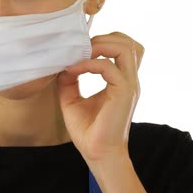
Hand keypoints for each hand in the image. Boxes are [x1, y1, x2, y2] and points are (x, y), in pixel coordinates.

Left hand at [57, 32, 143, 162]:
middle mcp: (129, 80)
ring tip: (80, 55)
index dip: (103, 41)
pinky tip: (74, 70)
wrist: (98, 155)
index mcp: (121, 81)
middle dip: (103, 38)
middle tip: (80, 48)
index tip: (78, 49)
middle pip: (129, 42)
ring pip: (125, 48)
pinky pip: (109, 67)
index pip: (124, 48)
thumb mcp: (72, 99)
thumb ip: (69, 79)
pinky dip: (89, 63)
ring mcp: (129, 85)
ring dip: (100, 45)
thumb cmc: (88, 131)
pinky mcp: (124, 93)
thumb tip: (63, 63)